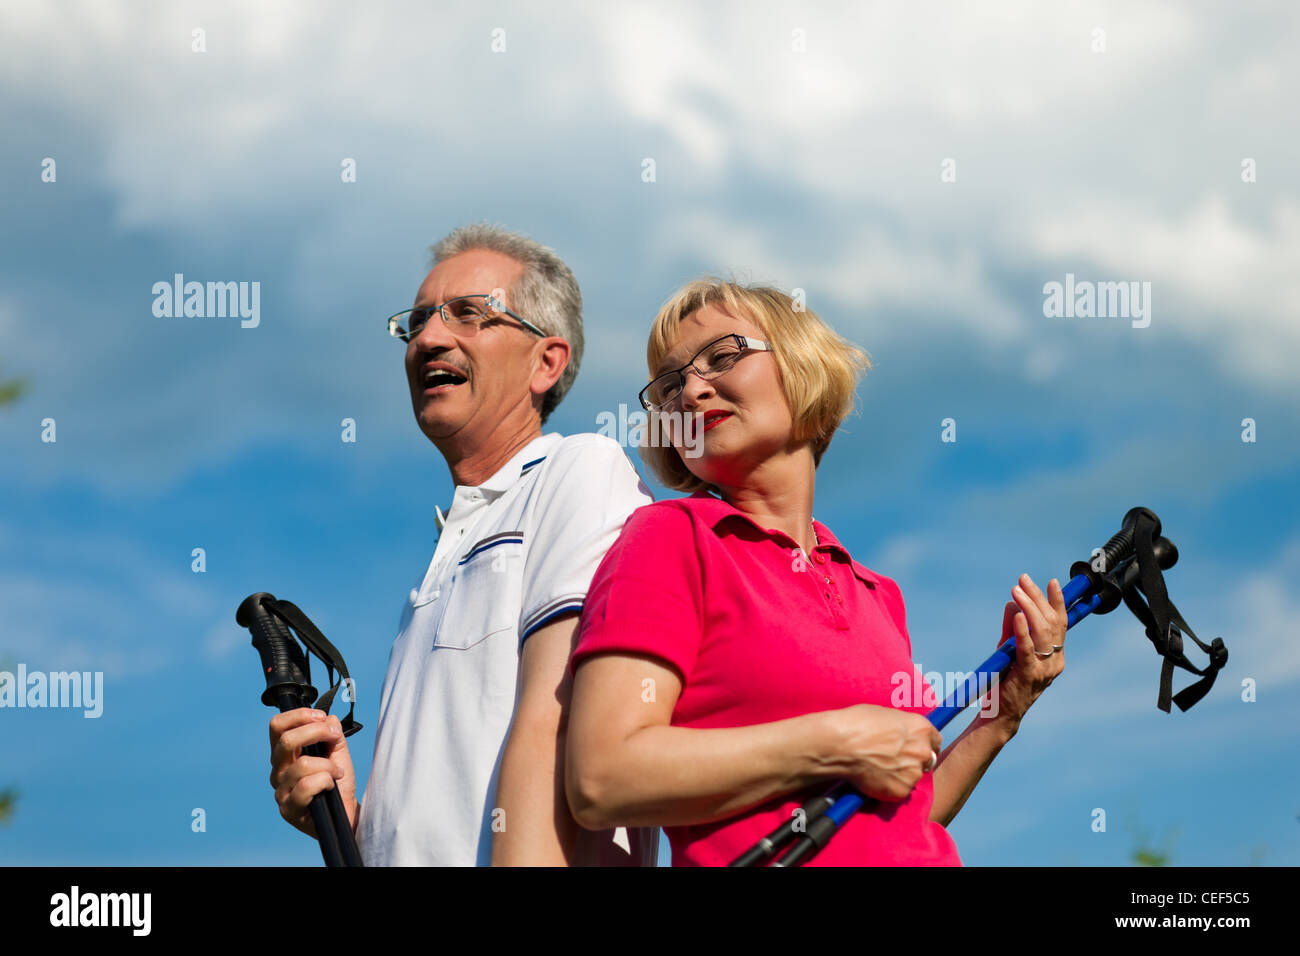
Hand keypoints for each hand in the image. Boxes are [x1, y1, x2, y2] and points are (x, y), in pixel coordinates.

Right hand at [269, 708, 358, 837]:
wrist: (345, 813)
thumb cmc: (338, 783)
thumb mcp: (338, 752)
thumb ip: (333, 734)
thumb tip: (328, 718)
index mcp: (285, 754)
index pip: (277, 726)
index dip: (299, 715)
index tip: (321, 717)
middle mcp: (278, 770)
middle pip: (286, 740)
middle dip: (316, 732)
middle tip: (334, 737)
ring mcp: (281, 791)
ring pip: (302, 764)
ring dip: (328, 764)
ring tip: (337, 772)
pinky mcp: (288, 809)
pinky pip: (307, 785)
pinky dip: (326, 781)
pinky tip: (332, 786)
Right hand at [831, 704, 942, 801]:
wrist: (841, 744)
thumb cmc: (857, 723)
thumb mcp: (885, 715)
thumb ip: (901, 729)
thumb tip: (901, 736)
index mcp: (921, 728)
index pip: (936, 741)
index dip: (924, 745)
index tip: (915, 750)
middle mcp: (923, 751)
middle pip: (927, 760)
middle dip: (914, 761)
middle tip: (894, 761)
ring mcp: (913, 773)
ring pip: (912, 777)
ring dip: (901, 776)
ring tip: (878, 770)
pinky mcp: (901, 790)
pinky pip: (899, 791)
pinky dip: (889, 788)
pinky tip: (873, 778)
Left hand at [992, 574, 1066, 728]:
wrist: (999, 714)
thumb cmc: (1005, 681)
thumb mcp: (1009, 650)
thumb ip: (1012, 629)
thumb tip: (1012, 603)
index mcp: (1055, 656)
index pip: (1060, 623)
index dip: (1056, 601)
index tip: (1051, 582)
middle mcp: (1055, 662)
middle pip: (1052, 622)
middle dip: (1037, 598)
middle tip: (1022, 580)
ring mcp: (1044, 670)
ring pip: (1042, 631)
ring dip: (1028, 607)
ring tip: (1016, 590)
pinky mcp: (1028, 675)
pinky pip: (1027, 649)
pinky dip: (1022, 630)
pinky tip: (1017, 614)